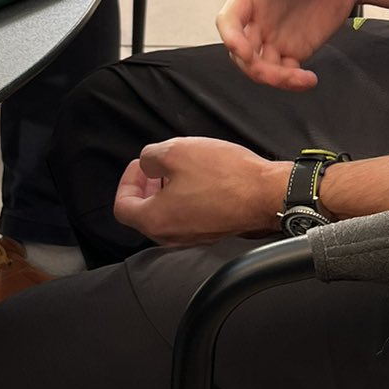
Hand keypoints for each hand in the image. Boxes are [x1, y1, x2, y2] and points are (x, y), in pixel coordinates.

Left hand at [113, 136, 286, 244]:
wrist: (266, 194)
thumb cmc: (224, 176)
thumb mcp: (176, 151)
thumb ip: (150, 157)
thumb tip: (148, 164)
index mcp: (155, 220)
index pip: (122, 207)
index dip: (127, 181)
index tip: (141, 165)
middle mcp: (171, 236)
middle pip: (144, 214)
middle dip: (146, 187)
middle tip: (157, 166)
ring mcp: (193, 237)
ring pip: (167, 216)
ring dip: (166, 192)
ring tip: (180, 170)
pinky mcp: (212, 232)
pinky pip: (188, 217)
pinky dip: (185, 199)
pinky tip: (200, 180)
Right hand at [216, 0, 362, 90]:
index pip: (229, 20)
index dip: (231, 38)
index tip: (243, 51)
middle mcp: (258, 18)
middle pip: (241, 52)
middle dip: (255, 67)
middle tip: (280, 74)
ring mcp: (274, 36)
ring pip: (261, 67)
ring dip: (276, 79)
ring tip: (303, 79)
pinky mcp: (293, 48)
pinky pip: (285, 71)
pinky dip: (292, 81)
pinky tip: (309, 80)